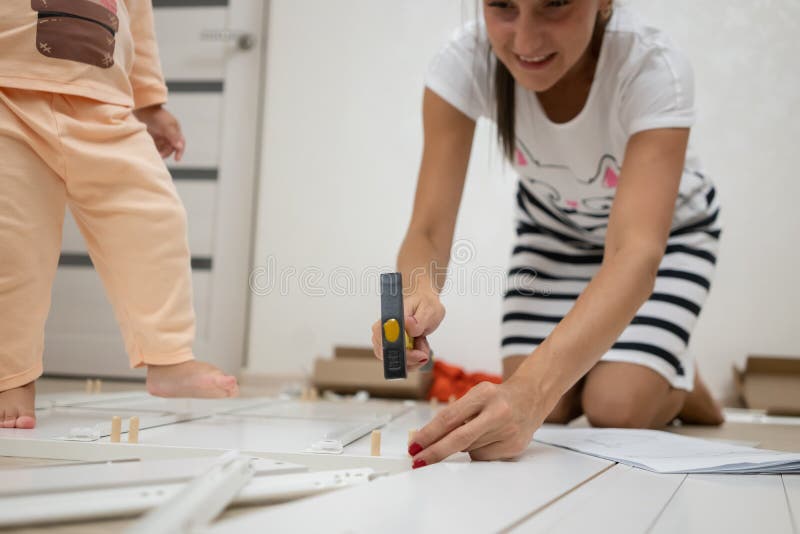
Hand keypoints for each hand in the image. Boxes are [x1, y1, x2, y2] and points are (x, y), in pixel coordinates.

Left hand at [133, 104, 185, 160]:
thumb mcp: (166, 125)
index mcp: (175, 130)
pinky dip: (154, 148)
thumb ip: (173, 136)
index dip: (180, 152)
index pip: (181, 143)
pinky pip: (155, 145)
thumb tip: (179, 147)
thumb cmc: (156, 115)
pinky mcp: (153, 135)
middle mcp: (170, 133)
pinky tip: (150, 150)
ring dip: (160, 151)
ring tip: (154, 154)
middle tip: (159, 156)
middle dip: (166, 152)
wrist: (143, 108)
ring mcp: (161, 134)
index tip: (177, 160)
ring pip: (162, 147)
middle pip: (170, 147)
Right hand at [371, 290, 444, 370]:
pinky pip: (401, 363)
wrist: (423, 303)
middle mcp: (382, 331)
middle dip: (411, 359)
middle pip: (389, 356)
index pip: (386, 342)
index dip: (403, 353)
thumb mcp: (428, 309)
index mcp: (389, 319)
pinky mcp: (391, 349)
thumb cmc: (424, 304)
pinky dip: (414, 360)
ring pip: (396, 362)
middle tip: (424, 349)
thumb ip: (419, 319)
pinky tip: (419, 347)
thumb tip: (408, 323)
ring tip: (422, 343)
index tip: (420, 354)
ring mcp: (385, 342)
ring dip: (414, 359)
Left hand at [408, 379, 544, 465]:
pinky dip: (477, 451)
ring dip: (461, 447)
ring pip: (470, 450)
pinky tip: (487, 439)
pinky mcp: (514, 447)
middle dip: (435, 452)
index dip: (429, 434)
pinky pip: (484, 457)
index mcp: (484, 394)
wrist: (532, 398)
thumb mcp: (476, 395)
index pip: (450, 417)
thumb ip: (455, 414)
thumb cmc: (497, 397)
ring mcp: (508, 431)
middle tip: (419, 460)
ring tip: (475, 431)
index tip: (415, 445)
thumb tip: (429, 438)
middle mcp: (498, 412)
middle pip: (459, 439)